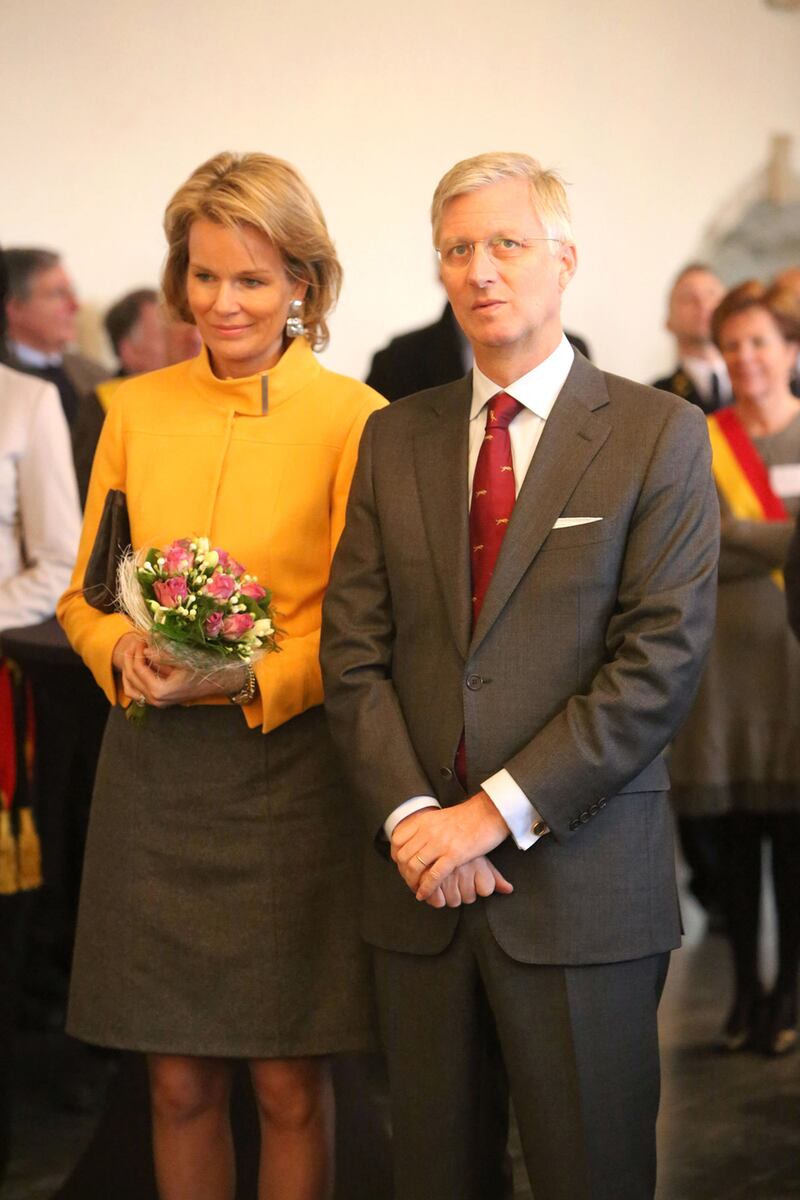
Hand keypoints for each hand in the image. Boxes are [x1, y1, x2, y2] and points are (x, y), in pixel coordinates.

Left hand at [112, 633, 246, 707]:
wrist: (221, 681)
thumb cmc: (206, 668)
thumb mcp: (184, 658)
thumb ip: (163, 654)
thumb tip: (145, 649)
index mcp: (160, 690)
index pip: (137, 668)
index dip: (137, 651)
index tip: (142, 638)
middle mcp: (156, 700)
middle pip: (130, 677)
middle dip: (130, 657)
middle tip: (137, 641)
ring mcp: (158, 702)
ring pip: (131, 686)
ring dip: (129, 668)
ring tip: (136, 651)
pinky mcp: (160, 699)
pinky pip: (138, 691)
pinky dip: (134, 678)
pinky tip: (140, 664)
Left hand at [391, 793, 509, 901]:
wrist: (489, 813)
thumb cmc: (468, 816)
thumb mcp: (440, 817)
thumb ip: (427, 827)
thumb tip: (418, 839)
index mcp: (424, 821)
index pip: (397, 840)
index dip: (396, 855)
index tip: (401, 864)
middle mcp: (428, 831)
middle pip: (403, 856)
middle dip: (403, 872)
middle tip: (409, 881)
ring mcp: (440, 843)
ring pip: (415, 867)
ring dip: (413, 883)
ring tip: (416, 890)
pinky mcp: (454, 855)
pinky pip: (434, 876)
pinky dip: (426, 888)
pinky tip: (425, 895)